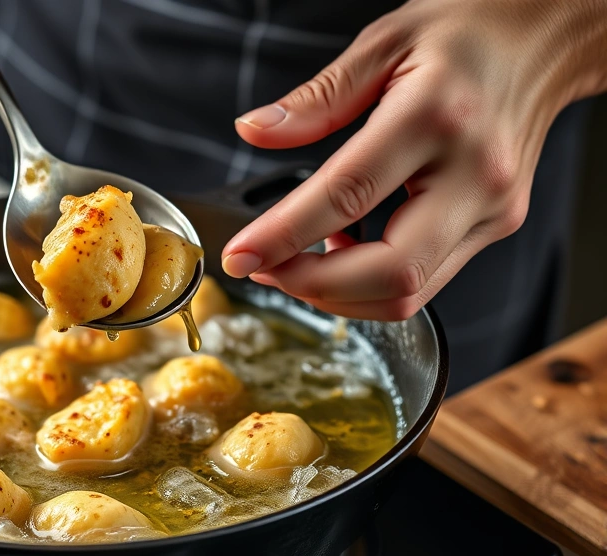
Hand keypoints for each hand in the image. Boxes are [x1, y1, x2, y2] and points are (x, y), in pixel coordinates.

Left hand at [222, 0, 606, 320]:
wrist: (542, 39)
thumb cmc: (465, 34)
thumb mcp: (382, 43)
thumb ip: (316, 98)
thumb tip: (254, 131)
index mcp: (435, 117)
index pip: (348, 197)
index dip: (285, 237)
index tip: (239, 255)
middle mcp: (473, 173)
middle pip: (390, 273)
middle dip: (312, 287)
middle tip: (264, 266)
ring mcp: (492, 208)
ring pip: (409, 294)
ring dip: (339, 294)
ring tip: (298, 258)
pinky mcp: (496, 226)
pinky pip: (426, 281)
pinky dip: (371, 283)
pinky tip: (346, 250)